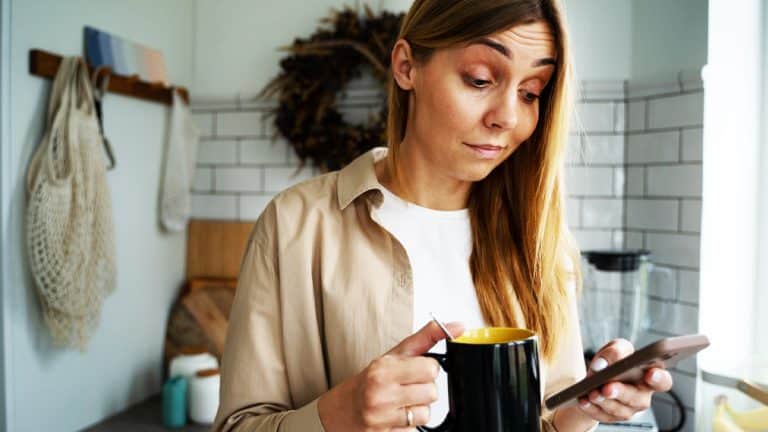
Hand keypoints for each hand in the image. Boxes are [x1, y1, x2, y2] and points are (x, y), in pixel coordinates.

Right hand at [318, 321, 464, 430]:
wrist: (340, 411)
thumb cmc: (370, 381)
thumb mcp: (394, 355)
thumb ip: (427, 337)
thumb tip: (459, 326)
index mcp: (383, 370)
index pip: (431, 369)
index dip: (427, 370)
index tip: (415, 371)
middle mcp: (381, 394)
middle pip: (432, 393)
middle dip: (423, 390)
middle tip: (406, 388)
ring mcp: (382, 419)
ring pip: (426, 414)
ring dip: (417, 410)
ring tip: (400, 403)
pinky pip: (414, 431)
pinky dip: (408, 426)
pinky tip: (394, 418)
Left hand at [577, 339, 673, 422]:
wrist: (596, 374)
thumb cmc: (614, 361)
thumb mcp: (615, 348)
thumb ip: (615, 350)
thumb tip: (604, 364)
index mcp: (650, 376)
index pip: (663, 381)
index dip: (659, 379)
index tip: (650, 374)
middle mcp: (642, 395)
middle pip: (637, 399)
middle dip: (622, 393)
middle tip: (607, 387)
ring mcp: (628, 409)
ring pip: (620, 410)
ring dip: (605, 402)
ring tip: (592, 393)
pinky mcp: (612, 417)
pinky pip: (603, 416)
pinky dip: (592, 408)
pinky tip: (583, 400)